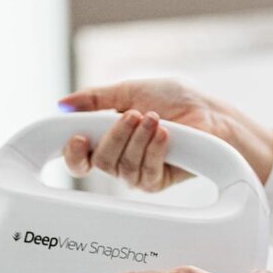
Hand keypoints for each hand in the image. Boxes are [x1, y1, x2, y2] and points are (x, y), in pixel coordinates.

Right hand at [59, 79, 272, 190]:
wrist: (208, 113)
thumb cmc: (174, 100)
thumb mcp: (128, 90)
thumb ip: (94, 99)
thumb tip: (63, 103)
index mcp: (108, 139)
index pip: (79, 158)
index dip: (73, 153)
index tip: (78, 137)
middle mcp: (119, 159)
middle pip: (99, 162)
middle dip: (115, 135)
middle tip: (134, 115)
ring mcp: (137, 173)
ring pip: (120, 167)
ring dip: (138, 138)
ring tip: (155, 118)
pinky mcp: (157, 182)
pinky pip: (144, 172)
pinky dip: (154, 149)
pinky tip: (165, 133)